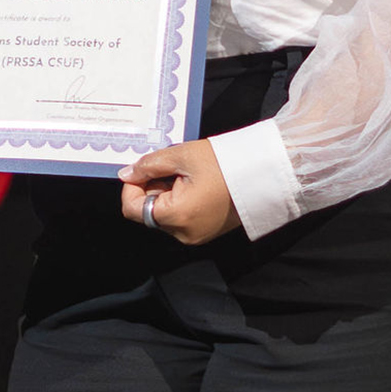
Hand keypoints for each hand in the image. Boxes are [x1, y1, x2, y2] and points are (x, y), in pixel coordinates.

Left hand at [119, 139, 240, 244]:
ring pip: (164, 215)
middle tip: (171, 167)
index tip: (145, 169)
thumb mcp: (182, 156)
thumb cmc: (225, 163)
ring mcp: (196, 235)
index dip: (132, 187)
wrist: (263, 174)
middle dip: (152, 188)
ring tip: (187, 175)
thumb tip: (126, 174)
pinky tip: (195, 184)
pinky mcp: (206, 232)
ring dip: (166, 194)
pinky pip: (180, 219)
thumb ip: (149, 166)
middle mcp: (184, 233)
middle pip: (148, 213)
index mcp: (176, 215)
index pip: (132, 209)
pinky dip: (179, 201)